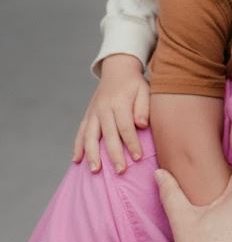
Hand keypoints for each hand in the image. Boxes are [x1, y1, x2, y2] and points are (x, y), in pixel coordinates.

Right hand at [73, 54, 149, 173]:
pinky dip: (77, 146)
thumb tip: (141, 125)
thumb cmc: (135, 84)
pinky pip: (80, 132)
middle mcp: (104, 109)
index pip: (125, 127)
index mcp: (119, 103)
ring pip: (90, 136)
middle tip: (120, 171)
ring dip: (92, 154)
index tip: (137, 158)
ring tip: (95, 170)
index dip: (132, 143)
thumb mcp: (144, 90)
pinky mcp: (88, 116)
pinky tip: (77, 160)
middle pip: (108, 135)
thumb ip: (143, 108)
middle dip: (114, 154)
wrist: (117, 70)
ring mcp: (93, 113)